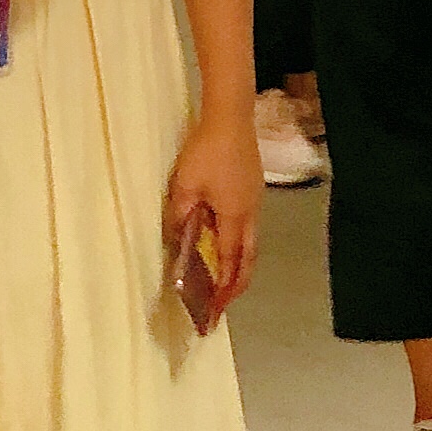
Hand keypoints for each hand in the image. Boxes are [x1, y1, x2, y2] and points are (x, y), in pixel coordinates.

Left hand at [163, 97, 264, 329]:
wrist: (231, 117)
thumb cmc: (207, 152)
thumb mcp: (184, 187)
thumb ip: (180, 218)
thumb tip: (176, 243)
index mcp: (235, 218)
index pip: (229, 264)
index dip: (222, 291)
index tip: (213, 313)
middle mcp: (250, 214)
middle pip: (248, 260)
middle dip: (236, 286)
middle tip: (221, 306)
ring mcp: (255, 201)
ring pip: (250, 244)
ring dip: (237, 266)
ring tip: (222, 282)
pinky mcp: (253, 189)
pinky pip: (248, 228)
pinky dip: (237, 246)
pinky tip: (223, 243)